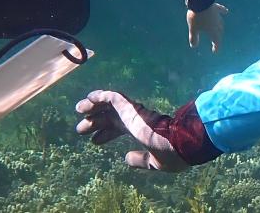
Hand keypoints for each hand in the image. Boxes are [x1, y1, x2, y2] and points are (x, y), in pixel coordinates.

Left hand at [74, 90, 220, 170]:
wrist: (181, 143)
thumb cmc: (173, 153)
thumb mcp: (155, 162)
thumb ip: (140, 160)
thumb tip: (126, 158)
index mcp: (142, 131)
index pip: (120, 130)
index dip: (106, 135)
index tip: (95, 142)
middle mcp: (136, 119)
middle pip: (111, 118)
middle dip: (96, 122)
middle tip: (81, 129)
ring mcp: (133, 112)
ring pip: (108, 104)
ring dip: (93, 106)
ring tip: (78, 109)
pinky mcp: (131, 107)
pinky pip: (112, 97)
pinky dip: (100, 96)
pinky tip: (89, 98)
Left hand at [187, 3, 227, 52]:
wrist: (200, 1)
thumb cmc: (196, 16)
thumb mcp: (193, 28)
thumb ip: (194, 37)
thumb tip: (193, 46)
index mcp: (213, 31)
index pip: (216, 42)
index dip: (216, 47)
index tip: (215, 51)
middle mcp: (218, 25)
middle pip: (219, 33)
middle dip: (217, 38)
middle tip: (215, 42)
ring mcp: (218, 16)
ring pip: (221, 23)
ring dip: (220, 28)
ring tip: (219, 30)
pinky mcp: (216, 8)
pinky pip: (221, 11)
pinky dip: (223, 12)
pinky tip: (226, 11)